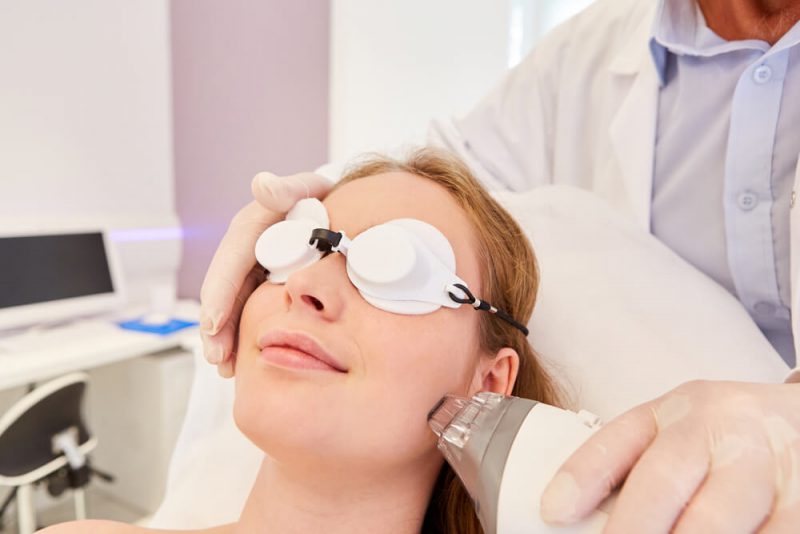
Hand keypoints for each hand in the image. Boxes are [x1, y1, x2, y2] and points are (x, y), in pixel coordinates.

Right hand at [200, 171, 332, 376]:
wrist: (329, 207)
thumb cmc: (317, 197)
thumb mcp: (304, 190)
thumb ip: (286, 188)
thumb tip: (262, 184)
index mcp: (249, 230)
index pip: (230, 263)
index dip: (219, 293)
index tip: (213, 321)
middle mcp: (243, 252)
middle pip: (223, 292)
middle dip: (216, 327)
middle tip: (219, 358)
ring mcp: (250, 270)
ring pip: (230, 307)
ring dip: (224, 338)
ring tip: (226, 367)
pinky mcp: (259, 284)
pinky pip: (245, 311)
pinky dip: (240, 335)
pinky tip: (239, 361)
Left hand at [540, 380, 799, 532]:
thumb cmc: (727, 436)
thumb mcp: (678, 431)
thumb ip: (631, 463)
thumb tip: (569, 512)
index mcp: (680, 411)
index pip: (619, 441)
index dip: (582, 477)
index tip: (552, 512)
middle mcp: (724, 430)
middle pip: (667, 480)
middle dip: (634, 525)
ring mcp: (773, 463)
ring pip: (720, 520)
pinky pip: (774, 532)